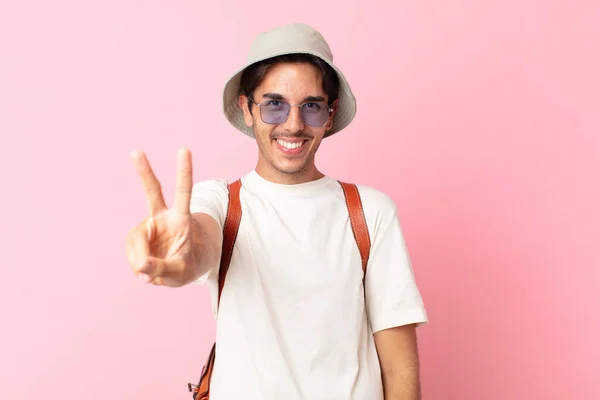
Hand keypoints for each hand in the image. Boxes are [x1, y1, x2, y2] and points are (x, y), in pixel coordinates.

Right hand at [126, 148, 198, 285]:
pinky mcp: (138, 239)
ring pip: (136, 243)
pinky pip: (133, 256)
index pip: (183, 193)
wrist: (184, 268)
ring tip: (151, 274)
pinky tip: (146, 271)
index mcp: (181, 219)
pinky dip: (138, 268)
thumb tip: (141, 265)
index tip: (184, 150)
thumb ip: (163, 268)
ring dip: (141, 262)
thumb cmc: (189, 264)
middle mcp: (163, 218)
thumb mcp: (183, 272)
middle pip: (152, 192)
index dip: (184, 172)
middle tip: (136, 152)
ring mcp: (148, 228)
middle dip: (144, 172)